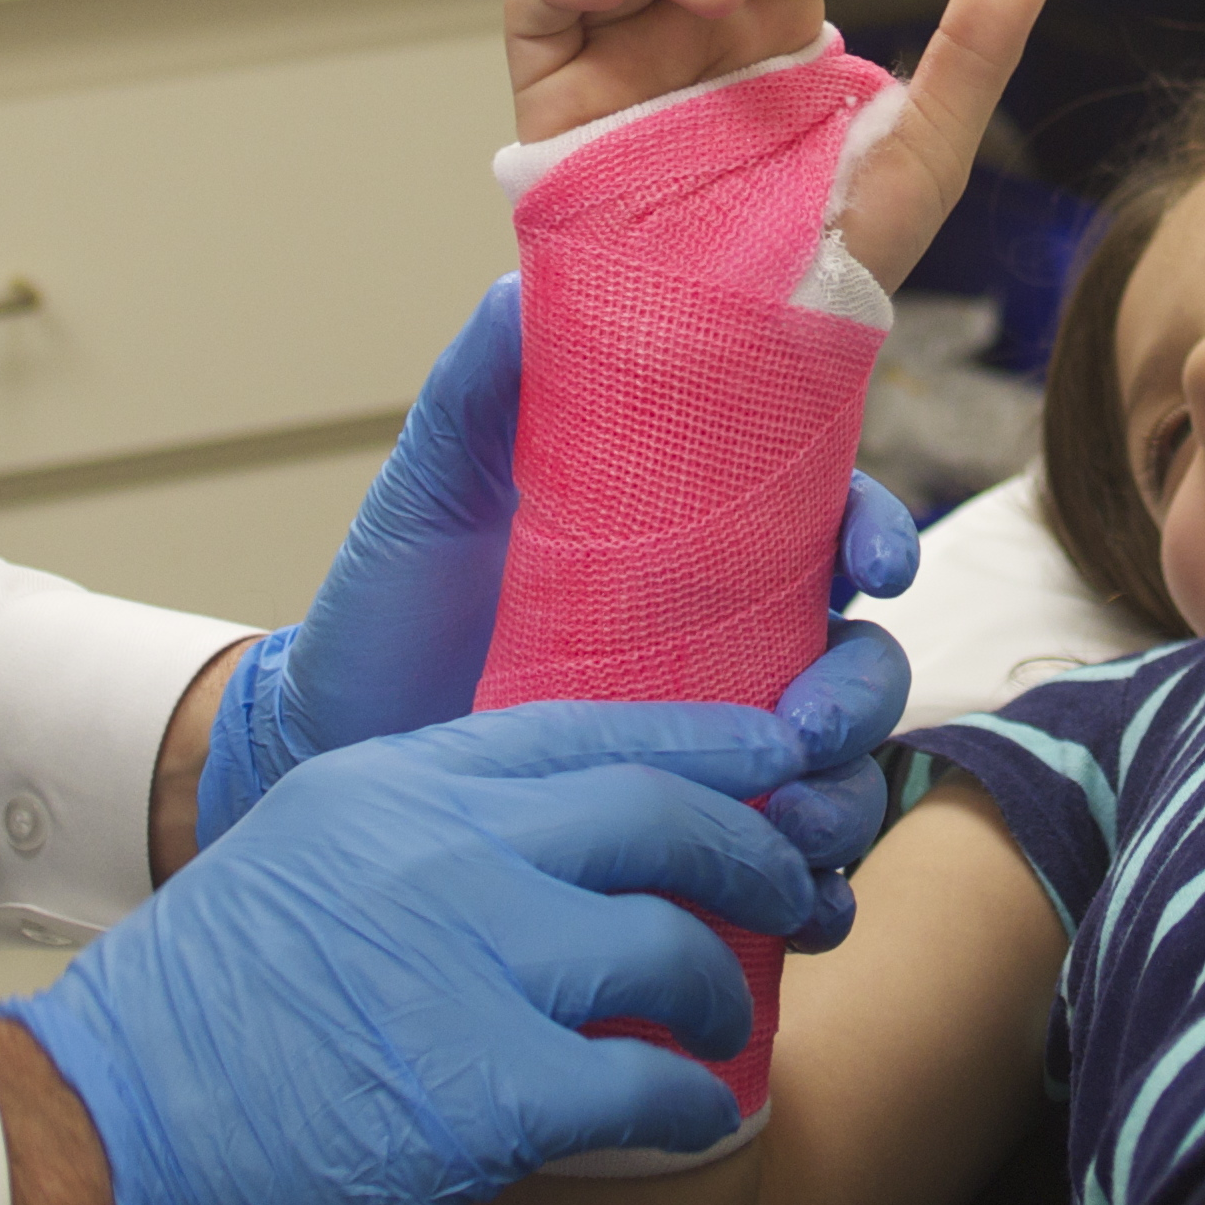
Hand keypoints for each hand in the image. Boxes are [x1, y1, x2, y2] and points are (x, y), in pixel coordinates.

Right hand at [4, 701, 855, 1204]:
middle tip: (803, 886)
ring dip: (722, 986)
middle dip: (754, 848)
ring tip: (731, 1019)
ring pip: (667, 943)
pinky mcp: (483, 1086)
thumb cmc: (195, 1022)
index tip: (776, 761)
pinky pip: (644, 1083)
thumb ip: (427, 846)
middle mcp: (443, 849)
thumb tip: (545, 870)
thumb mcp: (310, 865)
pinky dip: (689, 1103)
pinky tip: (695, 1117)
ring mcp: (468, 960)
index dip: (705, 745)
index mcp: (398, 785)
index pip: (589, 728)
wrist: (94, 1130)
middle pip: (656, 812)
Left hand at [202, 281, 923, 850]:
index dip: (876, 535)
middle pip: (859, 659)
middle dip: (864, 691)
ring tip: (790, 828)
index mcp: (700, 546)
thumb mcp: (437, 484)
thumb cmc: (393, 599)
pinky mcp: (687, 847)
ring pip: (844, 773)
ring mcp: (714, 750)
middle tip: (803, 729)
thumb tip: (526, 287)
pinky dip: (816, 900)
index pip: (828, 523)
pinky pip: (792, 882)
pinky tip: (794, 917)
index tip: (872, 567)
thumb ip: (487, 388)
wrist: (328, 740)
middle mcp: (729, 646)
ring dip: (847, 800)